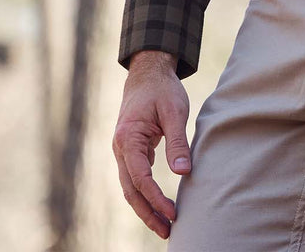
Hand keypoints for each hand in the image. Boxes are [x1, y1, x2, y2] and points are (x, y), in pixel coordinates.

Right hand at [113, 49, 191, 238]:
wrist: (148, 72)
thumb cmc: (162, 89)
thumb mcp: (175, 111)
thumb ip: (177, 142)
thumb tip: (184, 173)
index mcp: (128, 137)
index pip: (140, 177)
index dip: (155, 198)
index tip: (173, 213)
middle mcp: (120, 147)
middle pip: (131, 189)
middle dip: (147, 213)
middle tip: (167, 232)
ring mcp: (123, 150)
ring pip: (131, 187)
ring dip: (146, 207)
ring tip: (165, 226)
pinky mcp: (131, 150)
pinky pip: (136, 177)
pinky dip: (146, 193)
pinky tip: (159, 205)